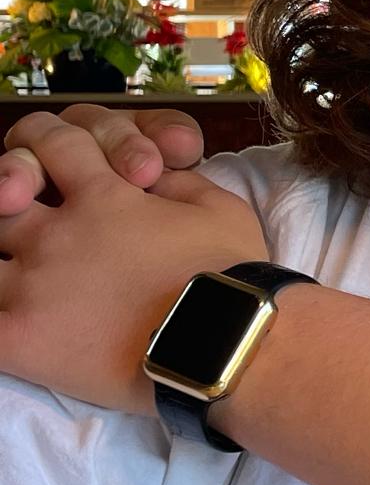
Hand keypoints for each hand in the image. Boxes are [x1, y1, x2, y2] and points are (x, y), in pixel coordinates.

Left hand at [0, 112, 266, 414]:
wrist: (227, 344)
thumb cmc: (231, 277)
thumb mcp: (219, 206)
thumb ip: (176, 180)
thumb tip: (153, 172)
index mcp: (103, 196)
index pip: (50, 141)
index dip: (44, 140)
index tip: (51, 159)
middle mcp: (57, 234)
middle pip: (1, 197)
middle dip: (10, 197)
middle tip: (24, 215)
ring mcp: (32, 287)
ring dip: (1, 259)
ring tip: (18, 273)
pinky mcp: (22, 339)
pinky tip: (8, 320)